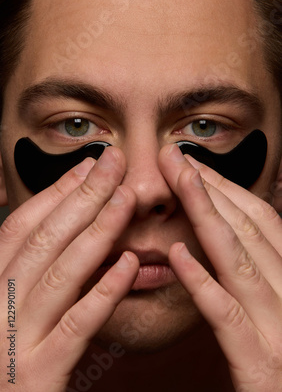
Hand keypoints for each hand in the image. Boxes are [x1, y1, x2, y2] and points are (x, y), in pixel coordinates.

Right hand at [0, 147, 138, 390]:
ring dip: (98, 231)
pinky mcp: (36, 378)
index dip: (55, 193)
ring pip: (61, 275)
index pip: (21, 228)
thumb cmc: (4, 356)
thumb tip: (60, 223)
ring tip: (127, 199)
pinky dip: (104, 292)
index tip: (88, 166)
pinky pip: (75, 327)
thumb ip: (24, 269)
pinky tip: (130, 264)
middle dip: (83, 197)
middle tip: (114, 163)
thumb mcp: (5, 307)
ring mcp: (12, 343)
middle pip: (44, 241)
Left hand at [159, 144, 281, 390]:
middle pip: (247, 230)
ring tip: (179, 182)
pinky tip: (177, 257)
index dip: (227, 188)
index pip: (261, 221)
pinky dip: (204, 283)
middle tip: (174, 157)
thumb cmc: (281, 356)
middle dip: (209, 188)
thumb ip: (257, 273)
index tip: (194, 165)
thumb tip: (233, 234)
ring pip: (240, 260)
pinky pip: (229, 317)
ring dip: (206, 215)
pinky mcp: (262, 366)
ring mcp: (280, 330)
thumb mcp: (277, 307)